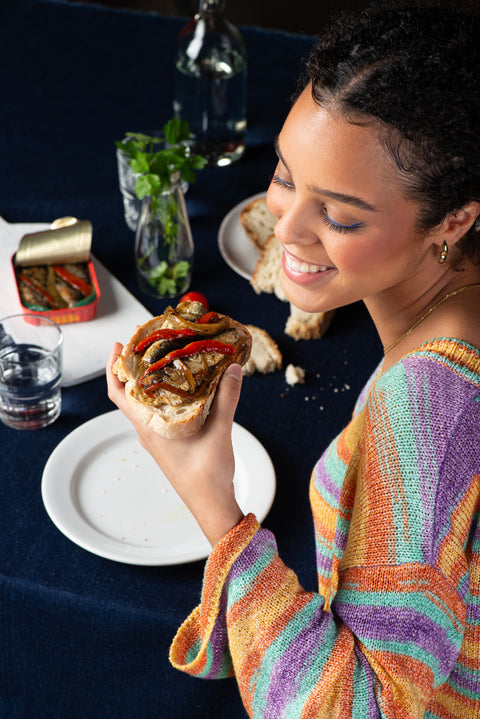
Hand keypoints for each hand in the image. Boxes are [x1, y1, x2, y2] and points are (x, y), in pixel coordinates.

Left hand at [106, 343, 244, 545]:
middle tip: (147, 342)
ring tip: (164, 358)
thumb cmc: (208, 476)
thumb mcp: (219, 432)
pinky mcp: (169, 442)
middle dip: (134, 367)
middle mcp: (149, 430)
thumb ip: (226, 399)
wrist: (212, 506)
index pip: (119, 393)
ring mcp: (158, 437)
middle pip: (130, 393)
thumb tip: (232, 369)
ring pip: (145, 403)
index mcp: (150, 428)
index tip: (120, 345)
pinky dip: (165, 395)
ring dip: (149, 381)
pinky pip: (159, 412)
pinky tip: (182, 386)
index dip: (114, 368)